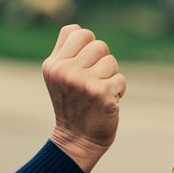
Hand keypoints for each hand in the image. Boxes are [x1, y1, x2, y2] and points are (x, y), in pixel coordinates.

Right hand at [43, 24, 125, 172]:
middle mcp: (64, 71)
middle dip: (101, 62)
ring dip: (110, 77)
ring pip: (111, 61)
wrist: (77, 141)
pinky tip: (106, 103)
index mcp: (53, 64)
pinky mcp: (100, 92)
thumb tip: (81, 31)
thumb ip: (66, 53)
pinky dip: (118, 91)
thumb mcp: (59, 78)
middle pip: (98, 44)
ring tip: (98, 93)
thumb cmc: (73, 105)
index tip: (83, 65)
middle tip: (93, 81)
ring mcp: (82, 81)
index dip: (86, 46)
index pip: (77, 31)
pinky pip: (120, 79)